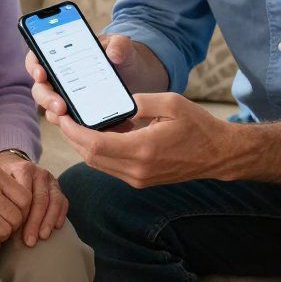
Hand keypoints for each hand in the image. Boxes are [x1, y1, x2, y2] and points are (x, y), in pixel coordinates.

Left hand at [0, 152, 68, 245]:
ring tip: (42, 236)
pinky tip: (56, 227)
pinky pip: (63, 201)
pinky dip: (60, 214)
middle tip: (30, 240)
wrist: (13, 169)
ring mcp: (50, 179)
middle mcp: (39, 173)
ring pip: (55, 200)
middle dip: (35, 221)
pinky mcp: (57, 187)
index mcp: (23, 169)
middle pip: (40, 198)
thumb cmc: (2, 183)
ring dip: (49, 220)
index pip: (25, 194)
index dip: (22, 214)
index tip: (16, 230)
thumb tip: (0, 226)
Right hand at [26, 33, 167, 122]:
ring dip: (56, 115)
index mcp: (62, 56)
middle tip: (60, 106)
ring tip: (69, 117)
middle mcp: (60, 79)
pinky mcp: (79, 115)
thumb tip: (113, 54)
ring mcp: (68, 98)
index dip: (34, 66)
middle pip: (41, 88)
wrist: (138, 76)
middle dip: (46, 98)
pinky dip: (74, 127)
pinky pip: (69, 124)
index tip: (42, 73)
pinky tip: (87, 128)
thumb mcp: (122, 45)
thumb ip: (118, 44)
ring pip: (50, 109)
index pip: (37, 58)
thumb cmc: (123, 56)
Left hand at [54, 92, 234, 187]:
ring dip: (83, 145)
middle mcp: (137, 170)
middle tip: (62, 117)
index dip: (73, 131)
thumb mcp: (172, 102)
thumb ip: (141, 101)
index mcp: (143, 149)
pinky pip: (110, 167)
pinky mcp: (140, 180)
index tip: (62, 116)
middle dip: (72, 137)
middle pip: (90, 157)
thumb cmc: (198, 126)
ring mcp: (138, 179)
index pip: (94, 144)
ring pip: (97, 164)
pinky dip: (98, 151)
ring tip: (76, 123)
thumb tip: (118, 103)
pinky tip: (99, 134)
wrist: (218, 155)